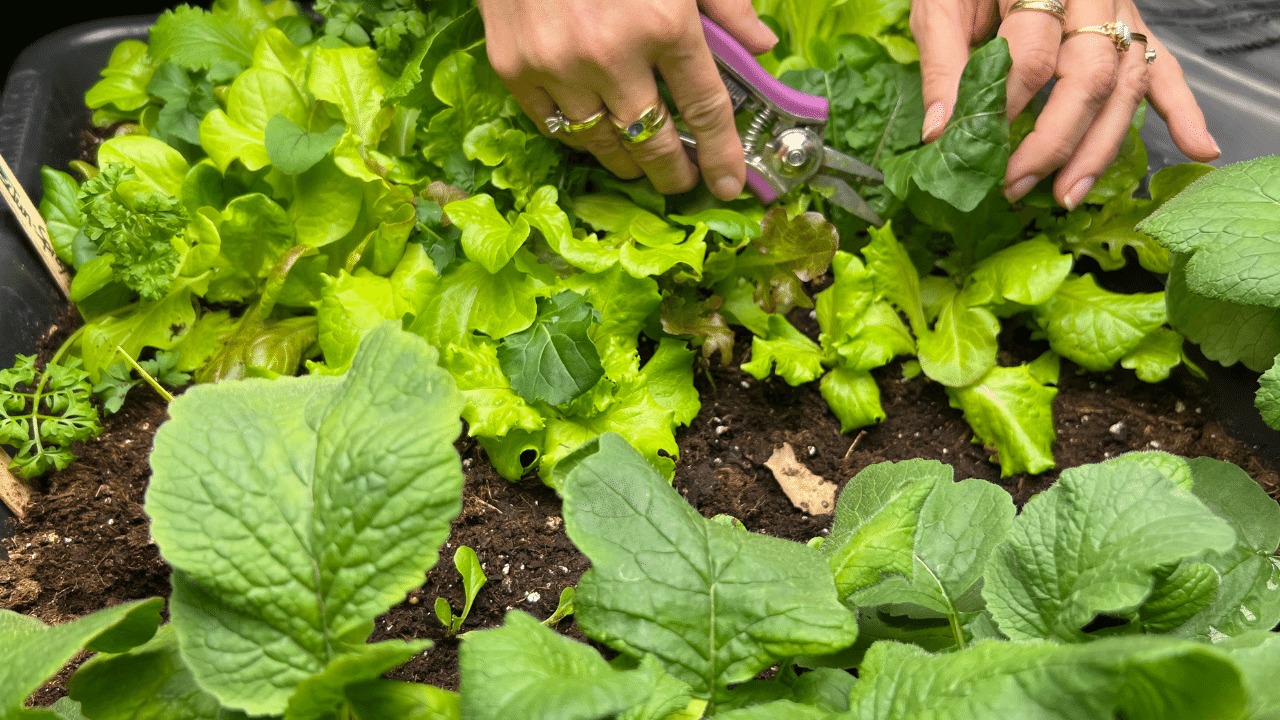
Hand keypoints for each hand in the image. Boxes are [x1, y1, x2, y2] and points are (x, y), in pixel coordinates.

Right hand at [477, 0, 776, 200]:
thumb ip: (725, 3)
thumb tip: (762, 46)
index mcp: (663, 23)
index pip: (704, 109)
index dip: (721, 154)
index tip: (727, 183)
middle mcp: (611, 55)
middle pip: (651, 142)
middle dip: (672, 172)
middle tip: (681, 181)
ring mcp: (557, 66)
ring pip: (601, 144)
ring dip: (627, 161)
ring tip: (640, 162)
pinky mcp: (514, 68)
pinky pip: (555, 126)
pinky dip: (580, 136)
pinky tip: (596, 131)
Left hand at [912, 0, 1219, 209]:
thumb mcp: (942, 4)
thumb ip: (943, 62)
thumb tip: (940, 131)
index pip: (1032, 54)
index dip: (1006, 108)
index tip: (979, 149)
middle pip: (1090, 76)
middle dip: (1054, 142)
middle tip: (1016, 186)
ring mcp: (1119, 12)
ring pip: (1125, 84)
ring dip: (1099, 147)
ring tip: (1069, 195)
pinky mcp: (1133, 27)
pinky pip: (1165, 69)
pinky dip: (1183, 111)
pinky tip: (1199, 148)